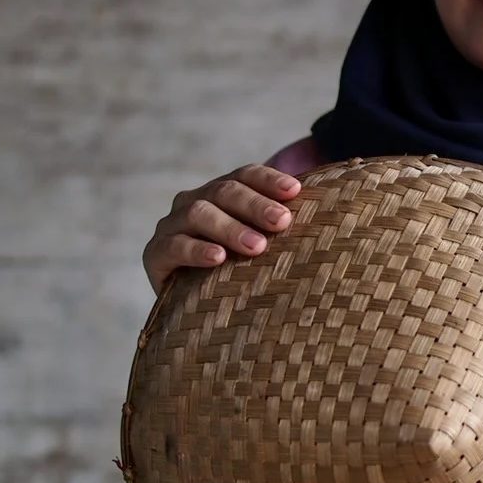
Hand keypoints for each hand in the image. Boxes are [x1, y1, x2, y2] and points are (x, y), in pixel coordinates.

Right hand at [143, 164, 300, 293]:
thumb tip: (327, 216)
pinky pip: (174, 246)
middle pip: (225, 191)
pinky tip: (218, 258)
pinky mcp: (155, 254)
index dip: (269, 180)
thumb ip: (279, 228)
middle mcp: (194, 201)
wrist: (194, 308)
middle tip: (282, 222)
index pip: (246, 175)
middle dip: (255, 205)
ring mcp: (172, 225)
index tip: (295, 191)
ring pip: (199, 213)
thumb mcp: (260, 245)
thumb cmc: (239, 270)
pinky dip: (196, 250)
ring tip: (257, 246)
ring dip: (230, 227)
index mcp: (221, 193)